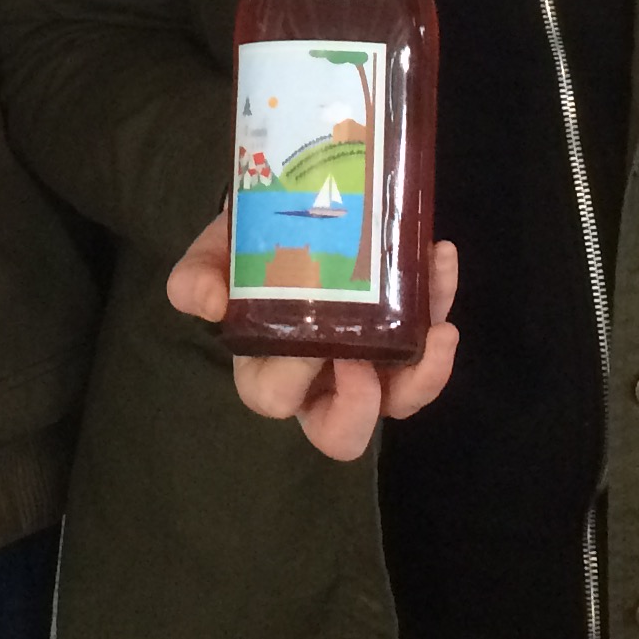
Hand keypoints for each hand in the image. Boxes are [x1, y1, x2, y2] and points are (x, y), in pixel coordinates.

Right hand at [165, 215, 460, 463]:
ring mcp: (368, 365)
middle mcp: (319, 382)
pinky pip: (431, 344)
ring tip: (439, 327)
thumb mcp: (215, 254)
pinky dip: (441, 307)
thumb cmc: (251, 246)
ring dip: (426, 370)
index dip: (296, 379)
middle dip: (361, 407)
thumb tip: (208, 304)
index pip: (275, 399)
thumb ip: (197, 275)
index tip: (313, 341)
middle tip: (370, 359)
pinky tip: (441, 259)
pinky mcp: (406, 336)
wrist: (294, 204)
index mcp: (267, 368)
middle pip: (341, 434)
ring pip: (402, 400)